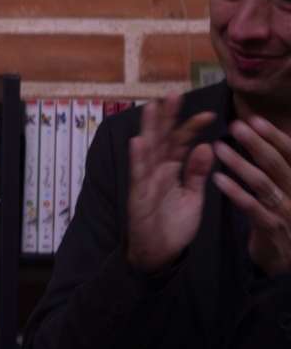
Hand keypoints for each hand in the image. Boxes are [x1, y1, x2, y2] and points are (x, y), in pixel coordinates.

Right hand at [125, 92, 214, 273]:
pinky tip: (138, 142)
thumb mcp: (193, 197)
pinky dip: (138, 159)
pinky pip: (138, 176)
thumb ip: (197, 173)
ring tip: (151, 108)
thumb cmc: (174, 225)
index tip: (210, 113)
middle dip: (166, 118)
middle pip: (162, 139)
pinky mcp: (138, 197)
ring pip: (147, 151)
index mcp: (172, 170)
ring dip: (148, 130)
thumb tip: (205, 146)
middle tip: (172, 94)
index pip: (182, 142)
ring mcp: (146, 182)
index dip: (192, 127)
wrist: (160, 254)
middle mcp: (157, 171)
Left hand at [212, 116, 290, 276]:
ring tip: (219, 148)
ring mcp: (287, 211)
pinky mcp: (273, 229)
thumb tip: (266, 140)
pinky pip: (253, 208)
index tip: (254, 118)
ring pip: (263, 183)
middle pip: (277, 164)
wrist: (288, 260)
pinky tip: (217, 179)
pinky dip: (235, 192)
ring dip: (241, 164)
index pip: (290, 153)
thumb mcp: (287, 190)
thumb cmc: (284, 218)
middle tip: (235, 125)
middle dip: (256, 144)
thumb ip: (279, 170)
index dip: (273, 136)